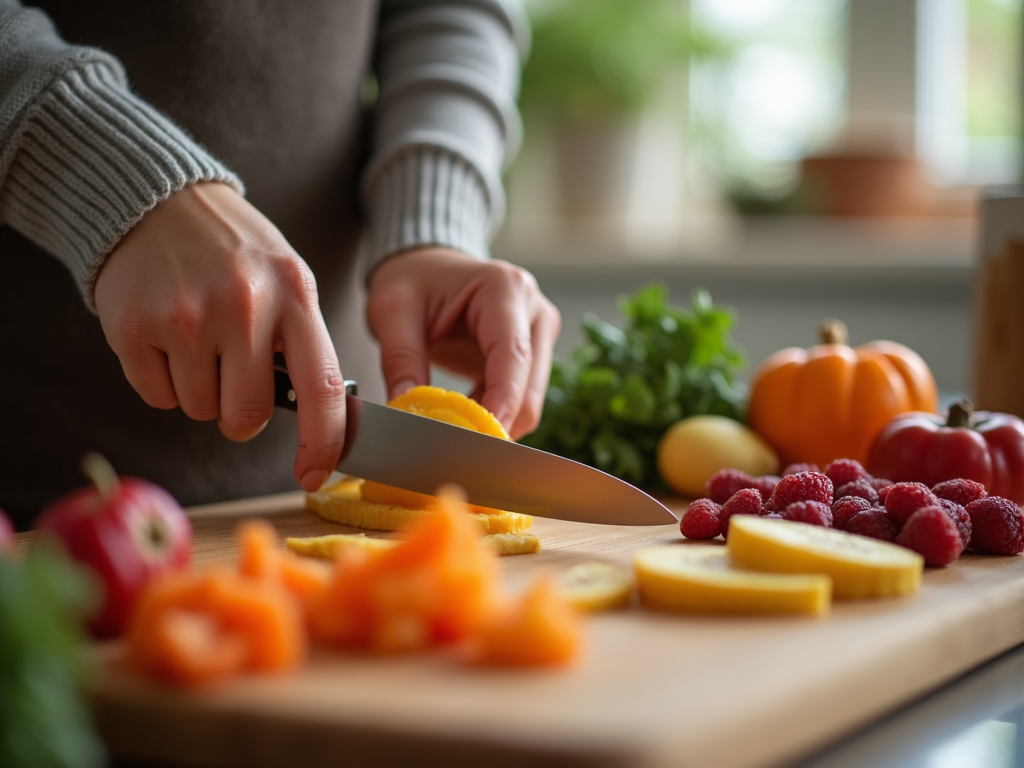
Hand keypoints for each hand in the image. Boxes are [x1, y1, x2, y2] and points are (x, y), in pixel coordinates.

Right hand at [94, 182, 345, 491]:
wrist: (158, 200)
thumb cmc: (234, 251)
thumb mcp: (287, 279)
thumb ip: (302, 341)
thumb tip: (320, 419)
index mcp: (294, 295)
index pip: (321, 388)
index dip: (322, 442)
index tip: (315, 473)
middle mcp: (243, 307)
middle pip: (246, 415)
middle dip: (240, 415)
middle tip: (233, 379)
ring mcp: (185, 317)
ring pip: (199, 411)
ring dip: (200, 392)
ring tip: (198, 339)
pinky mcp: (135, 327)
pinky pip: (158, 397)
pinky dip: (164, 381)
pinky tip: (167, 337)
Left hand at [367, 248, 560, 438]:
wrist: (428, 266)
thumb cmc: (414, 278)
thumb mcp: (393, 310)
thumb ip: (400, 360)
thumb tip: (407, 409)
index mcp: (505, 289)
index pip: (514, 356)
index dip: (501, 403)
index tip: (480, 440)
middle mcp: (534, 311)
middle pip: (530, 388)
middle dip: (496, 422)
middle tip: (453, 446)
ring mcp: (538, 334)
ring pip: (529, 401)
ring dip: (493, 422)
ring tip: (450, 426)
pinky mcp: (533, 356)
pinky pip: (520, 400)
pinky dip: (493, 416)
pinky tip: (462, 416)